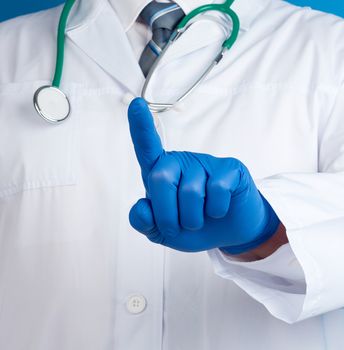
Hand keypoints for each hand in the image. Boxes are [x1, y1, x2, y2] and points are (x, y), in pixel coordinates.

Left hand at [127, 98, 279, 253]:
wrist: (229, 233)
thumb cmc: (193, 226)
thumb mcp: (162, 231)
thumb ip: (144, 222)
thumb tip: (142, 207)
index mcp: (161, 172)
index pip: (147, 147)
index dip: (140, 126)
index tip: (136, 104)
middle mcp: (181, 162)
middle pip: (161, 178)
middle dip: (167, 215)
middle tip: (178, 226)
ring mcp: (206, 162)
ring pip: (191, 192)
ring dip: (193, 219)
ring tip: (200, 219)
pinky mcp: (229, 168)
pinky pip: (217, 191)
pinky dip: (216, 211)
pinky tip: (219, 209)